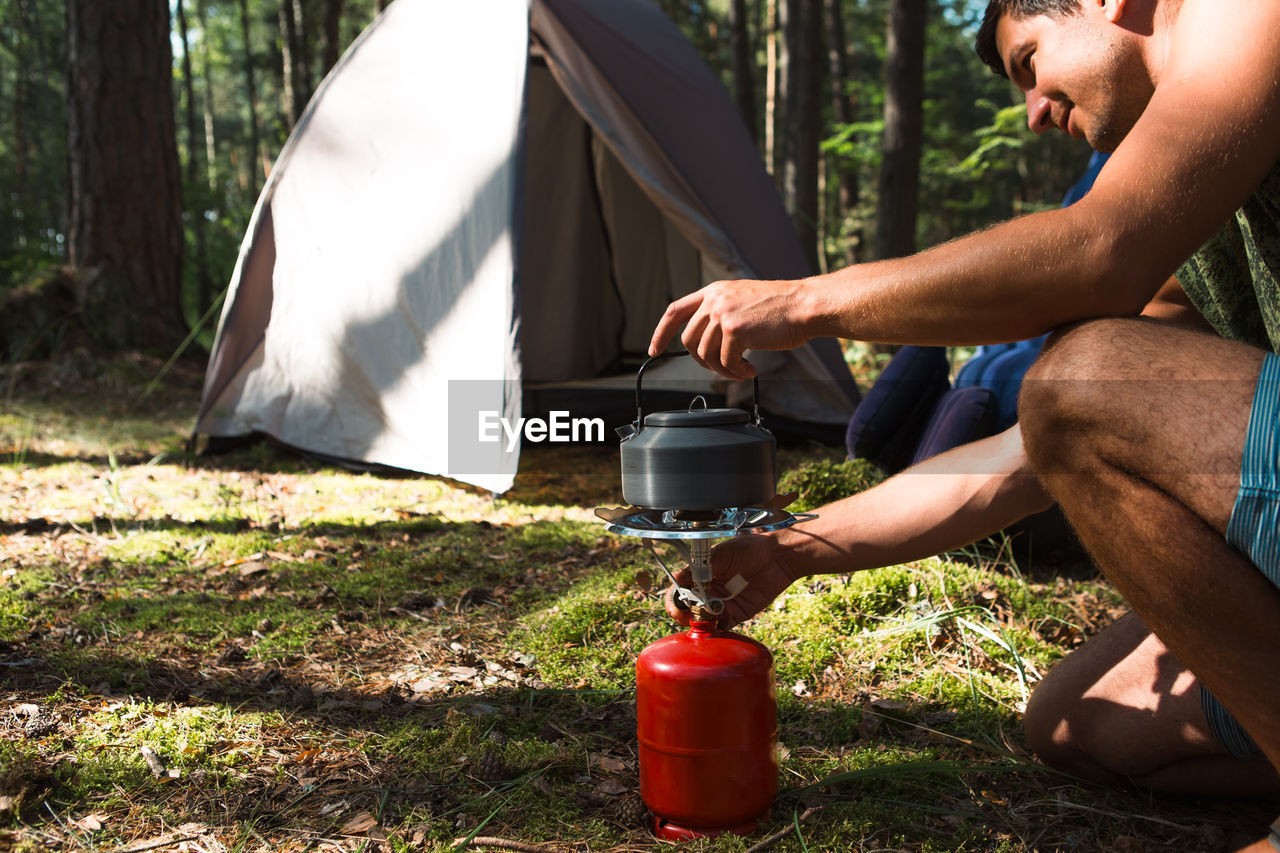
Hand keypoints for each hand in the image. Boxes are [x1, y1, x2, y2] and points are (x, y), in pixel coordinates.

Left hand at [648, 279, 812, 380]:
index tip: (654, 350)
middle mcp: (714, 300)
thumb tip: (705, 343)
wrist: (804, 305)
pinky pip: (725, 363)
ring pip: (705, 355)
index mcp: (714, 291)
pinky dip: (736, 373)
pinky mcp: (735, 330)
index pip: (675, 311)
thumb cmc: (781, 308)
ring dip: (723, 370)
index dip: (660, 332)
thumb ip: (721, 314)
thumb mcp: (742, 301)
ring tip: (741, 370)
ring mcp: (723, 314)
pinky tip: (750, 370)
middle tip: (724, 367)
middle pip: (688, 340)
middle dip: (702, 361)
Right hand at [663, 534, 805, 628]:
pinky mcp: (737, 613)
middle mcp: (708, 591)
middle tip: (689, 614)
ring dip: (700, 622)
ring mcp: (722, 604)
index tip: (676, 604)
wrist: (776, 557)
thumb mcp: (721, 555)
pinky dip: (717, 628)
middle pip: (687, 610)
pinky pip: (722, 626)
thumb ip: (700, 568)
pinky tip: (718, 622)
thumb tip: (676, 577)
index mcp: (700, 576)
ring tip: (705, 617)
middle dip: (684, 615)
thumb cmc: (749, 549)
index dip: (674, 600)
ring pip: (703, 621)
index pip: (679, 591)